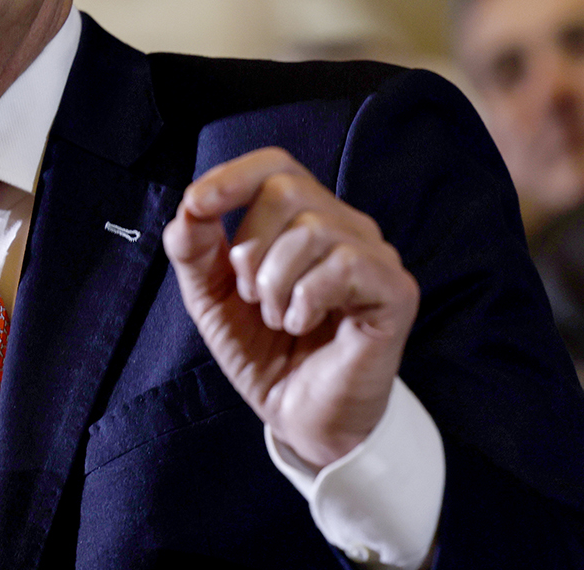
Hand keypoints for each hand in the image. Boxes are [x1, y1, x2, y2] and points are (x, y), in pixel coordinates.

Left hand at [162, 147, 418, 468]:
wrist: (301, 418)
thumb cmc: (265, 351)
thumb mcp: (212, 297)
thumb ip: (193, 249)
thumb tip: (189, 207)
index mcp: (303, 218)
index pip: (274, 165)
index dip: (232, 175)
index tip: (196, 204)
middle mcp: (344, 226)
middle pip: (287, 189)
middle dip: (250, 245)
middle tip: (252, 295)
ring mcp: (374, 255)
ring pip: (313, 229)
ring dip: (275, 282)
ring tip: (278, 317)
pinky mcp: (395, 290)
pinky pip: (345, 264)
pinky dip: (306, 299)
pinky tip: (303, 324)